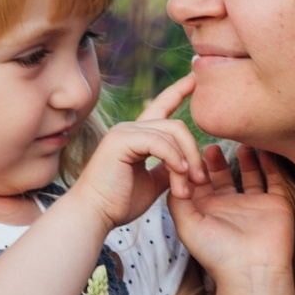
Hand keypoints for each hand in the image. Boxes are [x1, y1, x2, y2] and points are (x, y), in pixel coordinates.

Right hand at [64, 77, 212, 228]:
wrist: (93, 215)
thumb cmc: (118, 203)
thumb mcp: (152, 183)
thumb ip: (168, 169)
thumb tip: (186, 165)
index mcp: (136, 136)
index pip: (161, 107)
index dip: (178, 91)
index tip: (194, 80)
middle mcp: (129, 129)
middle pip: (176, 126)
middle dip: (193, 152)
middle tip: (200, 180)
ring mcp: (124, 132)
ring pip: (171, 133)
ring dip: (185, 162)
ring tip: (187, 188)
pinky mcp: (121, 141)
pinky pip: (159, 142)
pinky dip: (173, 158)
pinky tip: (179, 173)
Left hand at [167, 134, 294, 289]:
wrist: (252, 270)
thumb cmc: (216, 252)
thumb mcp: (187, 225)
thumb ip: (177, 199)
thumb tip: (172, 174)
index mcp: (208, 211)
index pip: (199, 182)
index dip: (193, 166)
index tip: (189, 149)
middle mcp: (230, 206)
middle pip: (222, 176)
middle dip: (216, 159)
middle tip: (211, 143)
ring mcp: (254, 205)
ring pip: (250, 174)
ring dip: (246, 157)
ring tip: (240, 141)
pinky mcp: (276, 205)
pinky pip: (275, 179)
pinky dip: (271, 164)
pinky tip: (265, 149)